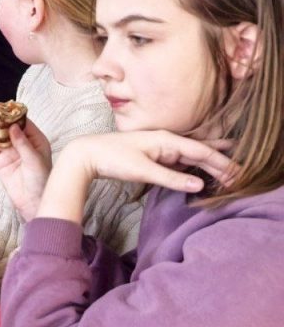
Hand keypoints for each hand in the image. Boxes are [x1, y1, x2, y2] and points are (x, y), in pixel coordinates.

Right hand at [0, 117, 52, 221]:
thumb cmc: (41, 180)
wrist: (32, 202)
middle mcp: (22, 144)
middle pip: (8, 128)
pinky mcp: (0, 162)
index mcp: (36, 141)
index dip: (13, 116)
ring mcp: (10, 152)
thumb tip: (13, 126)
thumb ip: (23, 143)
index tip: (3, 110)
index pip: (24, 123)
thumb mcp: (35, 160)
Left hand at [57, 130, 235, 194]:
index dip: (221, 163)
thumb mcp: (143, 171)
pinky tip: (197, 168)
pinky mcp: (151, 156)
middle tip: (239, 173)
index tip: (238, 174)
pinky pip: (178, 160)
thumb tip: (199, 185)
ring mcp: (158, 148)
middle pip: (199, 152)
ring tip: (227, 162)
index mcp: (166, 141)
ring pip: (189, 155)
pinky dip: (192, 164)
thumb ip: (171, 178)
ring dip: (207, 161)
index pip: (201, 152)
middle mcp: (165, 141)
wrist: (87, 155)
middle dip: (219, 162)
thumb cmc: (113, 159)